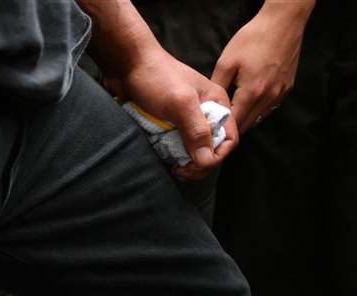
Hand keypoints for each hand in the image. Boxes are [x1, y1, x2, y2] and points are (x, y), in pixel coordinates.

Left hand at [119, 46, 239, 178]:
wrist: (127, 64)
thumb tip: (207, 162)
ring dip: (185, 162)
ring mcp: (186, 119)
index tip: (194, 166)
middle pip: (211, 148)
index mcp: (217, 104)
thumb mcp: (180, 103)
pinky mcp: (169, 123)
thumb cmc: (156, 78)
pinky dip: (171, 155)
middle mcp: (205, 112)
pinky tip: (163, 158)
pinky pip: (176, 145)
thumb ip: (196, 131)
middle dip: (199, 164)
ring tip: (172, 166)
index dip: (216, 157)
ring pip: (193, 149)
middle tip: (179, 170)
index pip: (229, 139)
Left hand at [212, 4, 309, 131]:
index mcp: (252, 93)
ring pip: (259, 118)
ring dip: (245, 119)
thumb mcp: (226, 63)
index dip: (221, 131)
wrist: (283, 22)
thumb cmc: (253, 39)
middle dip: (232, 129)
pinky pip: (269, 107)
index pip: (234, 125)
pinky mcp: (287, 88)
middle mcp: (269, 98)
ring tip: (231, 116)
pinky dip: (257, 110)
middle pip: (247, 125)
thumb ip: (217, 88)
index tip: (211, 132)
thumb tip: (210, 107)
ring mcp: (280, 94)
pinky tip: (247, 103)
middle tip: (218, 127)